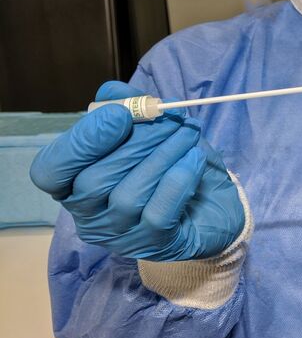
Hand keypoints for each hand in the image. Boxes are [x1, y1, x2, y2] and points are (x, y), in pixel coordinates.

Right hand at [31, 81, 243, 260]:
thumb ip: (129, 108)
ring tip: (188, 132)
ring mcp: (121, 236)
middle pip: (93, 181)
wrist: (215, 207)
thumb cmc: (172, 166)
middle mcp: (90, 216)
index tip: (119, 115)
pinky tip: (195, 158)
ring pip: (127, 196)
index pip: (50, 172)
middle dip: (135, 142)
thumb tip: (113, 92)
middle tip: (171, 118)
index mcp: (74, 185)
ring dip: (162, 155)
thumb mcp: (151, 131)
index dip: (80, 142)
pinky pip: (159, 212)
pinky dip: (178, 179)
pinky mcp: (155, 245)